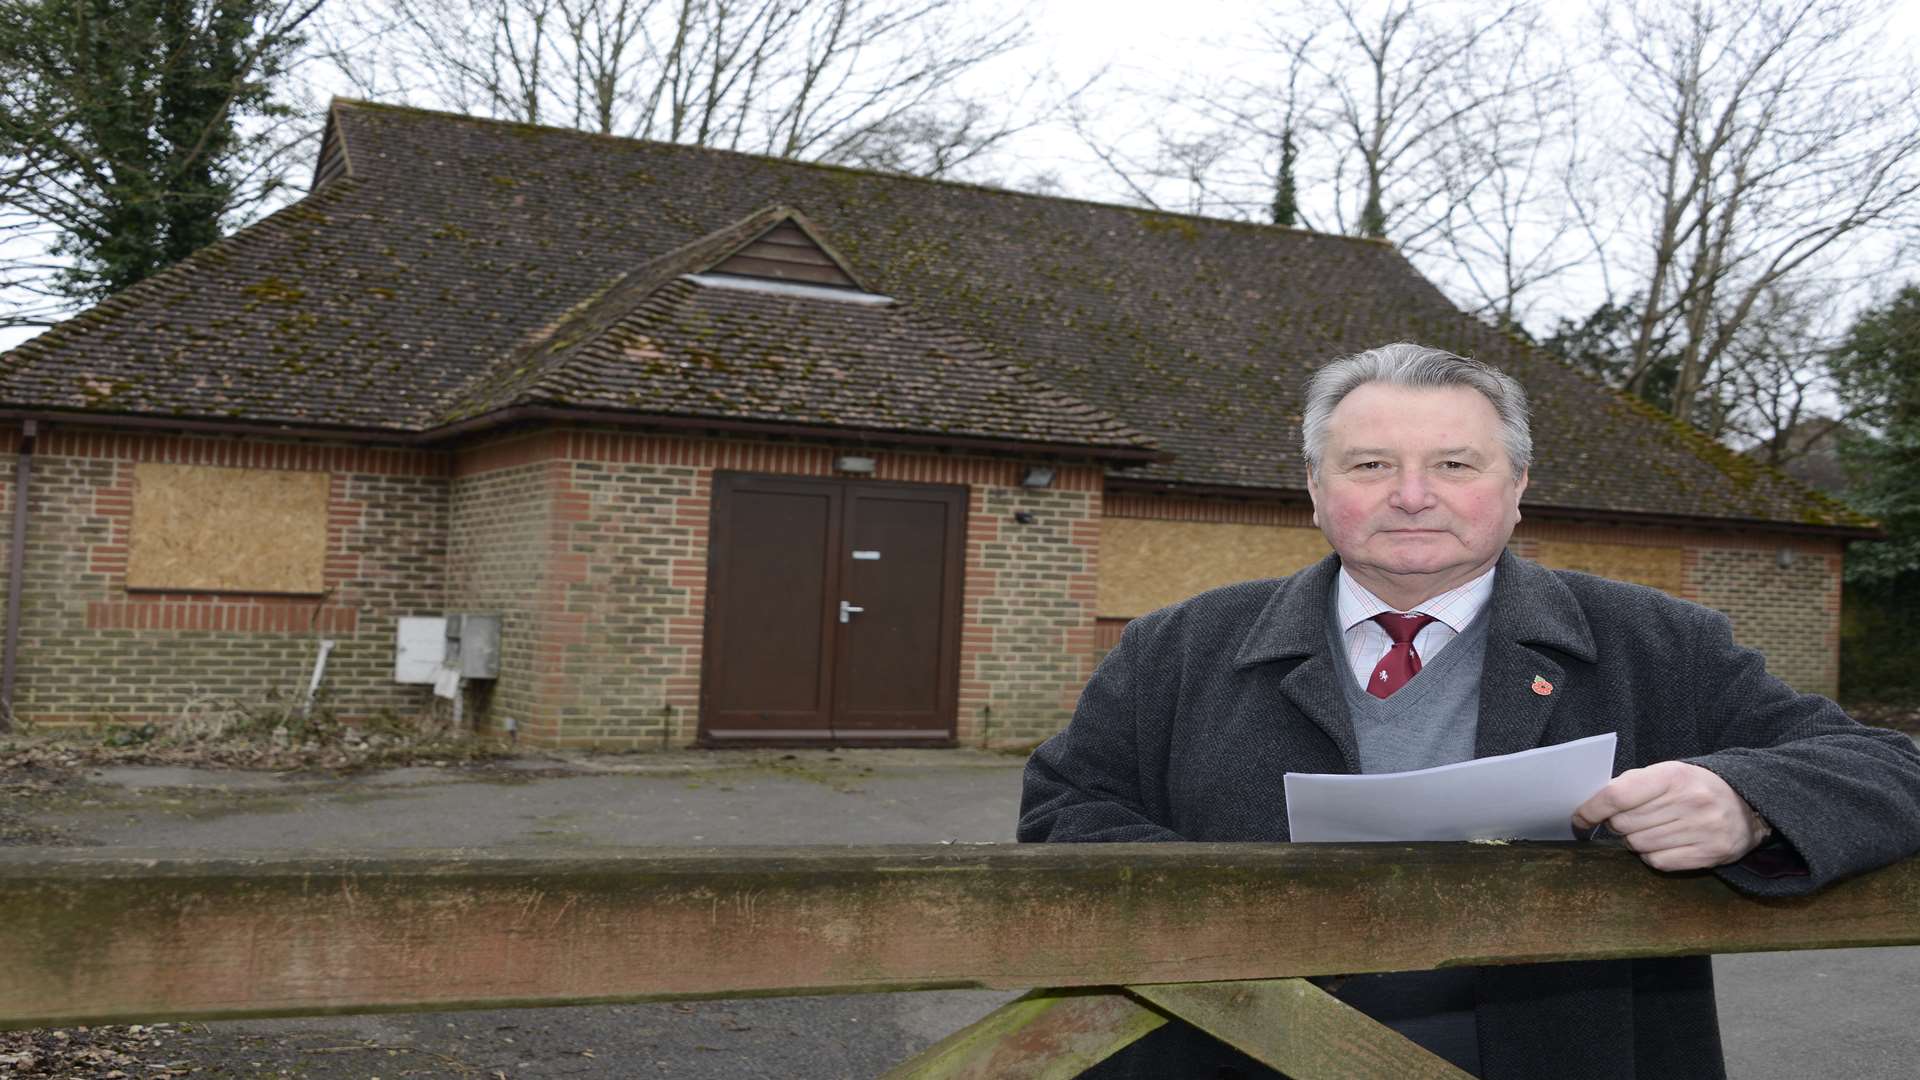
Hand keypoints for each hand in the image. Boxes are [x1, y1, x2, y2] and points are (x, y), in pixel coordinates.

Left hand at [1572, 761, 1770, 871]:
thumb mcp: (1667, 773)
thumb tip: (1592, 804)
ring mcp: (1702, 829)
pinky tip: (1663, 843)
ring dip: (1634, 840)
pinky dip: (1652, 855)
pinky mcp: (1710, 854)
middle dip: (1615, 825)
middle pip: (1624, 824)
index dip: (1591, 810)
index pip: (1617, 796)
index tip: (1579, 819)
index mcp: (1673, 776)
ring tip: (1650, 829)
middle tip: (1625, 820)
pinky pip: (1658, 861)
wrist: (1748, 805)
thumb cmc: (1694, 787)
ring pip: (1638, 845)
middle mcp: (1689, 802)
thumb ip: (1631, 784)